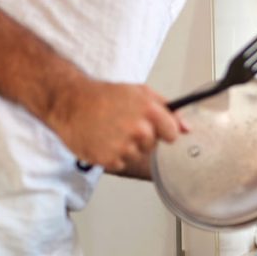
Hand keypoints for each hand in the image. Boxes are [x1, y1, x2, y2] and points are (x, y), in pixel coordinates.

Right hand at [46, 78, 187, 171]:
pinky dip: (112, 156)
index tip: (156, 129)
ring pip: (136, 155)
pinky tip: (102, 140)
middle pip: (153, 145)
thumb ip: (167, 109)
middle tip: (123, 125)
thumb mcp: (139, 92)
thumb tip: (186, 127)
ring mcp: (123, 145)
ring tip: (110, 131)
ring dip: (126, 147)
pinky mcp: (108, 159)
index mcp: (148, 110)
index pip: (172, 134)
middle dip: (142, 138)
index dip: (164, 132)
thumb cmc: (103, 96)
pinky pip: (120, 163)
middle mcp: (138, 129)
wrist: (70, 103)